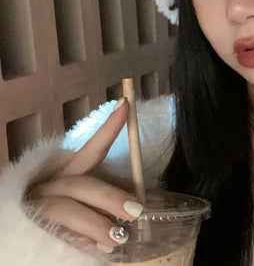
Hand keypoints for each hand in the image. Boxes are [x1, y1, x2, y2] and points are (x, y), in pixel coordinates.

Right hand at [27, 98, 143, 251]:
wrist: (16, 243)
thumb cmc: (57, 222)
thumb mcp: (82, 205)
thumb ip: (104, 202)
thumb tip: (136, 205)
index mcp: (66, 175)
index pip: (91, 148)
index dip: (109, 128)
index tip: (126, 104)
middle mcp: (50, 186)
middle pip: (81, 184)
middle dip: (110, 197)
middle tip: (135, 210)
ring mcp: (37, 208)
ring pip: (66, 210)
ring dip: (95, 224)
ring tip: (117, 239)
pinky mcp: (29, 232)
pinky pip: (55, 236)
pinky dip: (78, 244)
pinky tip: (94, 251)